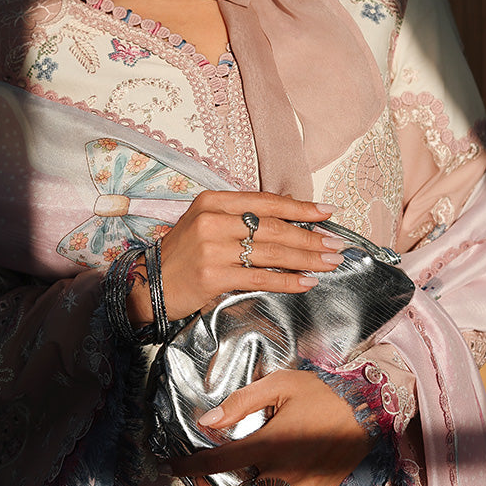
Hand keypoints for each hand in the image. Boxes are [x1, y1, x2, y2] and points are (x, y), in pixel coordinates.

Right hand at [127, 190, 345, 322]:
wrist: (148, 284)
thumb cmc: (184, 255)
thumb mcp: (207, 223)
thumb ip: (242, 218)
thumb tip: (291, 219)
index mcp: (213, 201)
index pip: (266, 202)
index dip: (300, 207)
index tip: (327, 213)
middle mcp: (212, 220)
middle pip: (273, 228)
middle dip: (310, 237)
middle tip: (337, 244)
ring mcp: (212, 248)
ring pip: (271, 252)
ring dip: (306, 258)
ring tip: (330, 262)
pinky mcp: (213, 276)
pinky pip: (260, 278)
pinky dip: (287, 281)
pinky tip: (307, 282)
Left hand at [170, 369, 373, 485]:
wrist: (366, 410)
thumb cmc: (321, 393)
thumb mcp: (279, 384)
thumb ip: (241, 402)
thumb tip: (209, 420)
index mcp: (272, 445)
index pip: (220, 463)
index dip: (192, 468)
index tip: (174, 467)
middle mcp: (285, 475)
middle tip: (202, 483)